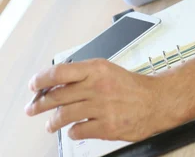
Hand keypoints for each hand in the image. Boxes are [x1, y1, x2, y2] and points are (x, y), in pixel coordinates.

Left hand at [25, 59, 177, 141]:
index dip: (42, 79)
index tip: (34, 85)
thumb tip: (58, 82)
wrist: (156, 101)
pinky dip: (73, 131)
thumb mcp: (107, 71)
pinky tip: (74, 129)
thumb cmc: (131, 86)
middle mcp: (97, 86)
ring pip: (64, 115)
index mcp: (97, 68)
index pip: (60, 72)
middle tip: (32, 108)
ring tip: (50, 124)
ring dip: (53, 122)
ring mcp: (102, 107)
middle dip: (40, 104)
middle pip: (58, 95)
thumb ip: (84, 75)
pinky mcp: (107, 127)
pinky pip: (78, 131)